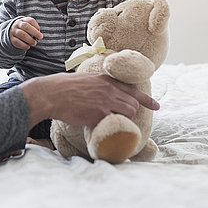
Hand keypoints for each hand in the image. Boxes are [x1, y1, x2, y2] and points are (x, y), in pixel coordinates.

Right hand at [10, 17, 43, 49]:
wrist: (12, 31)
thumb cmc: (25, 29)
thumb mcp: (30, 26)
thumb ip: (35, 29)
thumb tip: (39, 35)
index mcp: (24, 20)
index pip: (30, 21)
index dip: (36, 27)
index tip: (41, 33)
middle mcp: (18, 24)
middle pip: (25, 26)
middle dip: (34, 32)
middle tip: (40, 38)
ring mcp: (14, 31)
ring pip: (20, 34)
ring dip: (29, 39)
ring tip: (34, 43)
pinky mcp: (12, 39)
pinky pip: (17, 42)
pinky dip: (23, 45)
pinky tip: (28, 46)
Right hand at [20, 73, 159, 128]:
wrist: (51, 94)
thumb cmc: (64, 88)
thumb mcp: (85, 80)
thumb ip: (97, 86)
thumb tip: (100, 94)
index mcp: (106, 79)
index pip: (132, 89)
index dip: (146, 99)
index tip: (157, 107)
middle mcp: (109, 88)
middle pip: (132, 104)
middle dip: (130, 113)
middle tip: (121, 120)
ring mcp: (106, 100)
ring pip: (128, 112)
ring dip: (124, 120)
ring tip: (112, 124)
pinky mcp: (100, 113)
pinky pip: (116, 122)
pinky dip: (113, 127)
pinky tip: (105, 128)